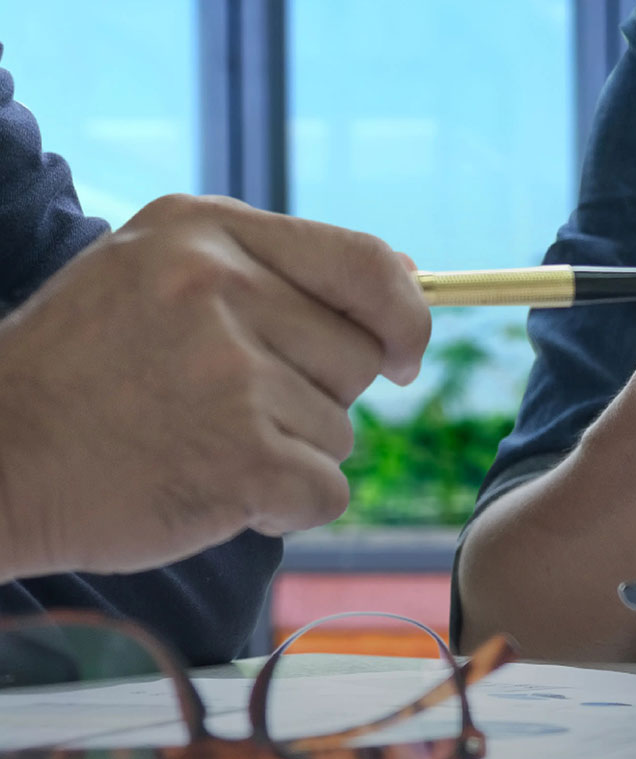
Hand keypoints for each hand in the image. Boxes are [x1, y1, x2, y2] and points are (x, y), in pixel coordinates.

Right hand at [0, 194, 428, 578]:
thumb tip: (408, 274)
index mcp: (203, 232)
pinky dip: (281, 507)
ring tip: (195, 441)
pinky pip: (325, 491)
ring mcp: (230, 373)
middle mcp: (219, 287)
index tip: (403, 353)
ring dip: (287, 452)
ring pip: (340, 430)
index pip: (366, 263)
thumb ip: (277, 271)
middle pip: (359, 356)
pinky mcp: (240, 457)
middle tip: (221, 405)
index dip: (405, 315)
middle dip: (314, 393)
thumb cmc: (84, 372)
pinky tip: (207, 487)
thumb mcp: (158, 275)